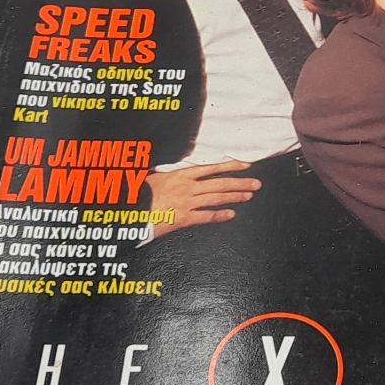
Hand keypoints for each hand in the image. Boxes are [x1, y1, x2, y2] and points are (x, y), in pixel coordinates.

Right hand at [141, 160, 261, 241]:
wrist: (128, 210)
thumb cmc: (139, 194)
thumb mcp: (153, 178)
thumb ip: (168, 175)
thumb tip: (176, 172)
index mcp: (180, 174)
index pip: (211, 168)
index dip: (230, 166)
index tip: (245, 165)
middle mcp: (186, 187)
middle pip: (219, 183)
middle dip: (240, 182)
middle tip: (256, 183)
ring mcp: (186, 203)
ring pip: (216, 198)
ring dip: (235, 196)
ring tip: (249, 195)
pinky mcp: (183, 219)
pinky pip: (205, 217)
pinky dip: (219, 215)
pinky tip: (231, 214)